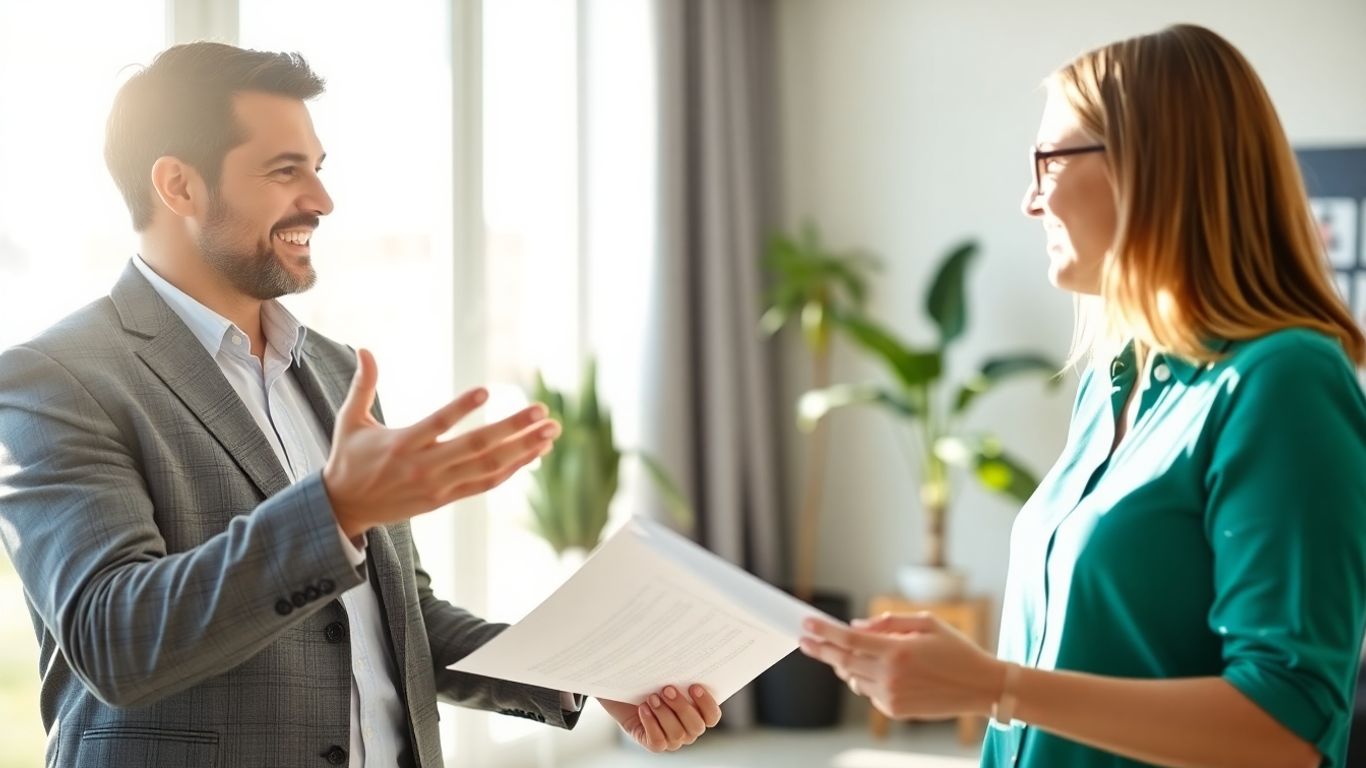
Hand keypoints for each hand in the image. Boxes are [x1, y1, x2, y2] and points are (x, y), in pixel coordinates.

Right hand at [323, 348, 560, 536]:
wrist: (345, 508)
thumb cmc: (349, 459)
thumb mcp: (350, 421)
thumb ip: (363, 384)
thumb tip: (364, 348)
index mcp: (401, 443)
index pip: (437, 424)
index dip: (461, 408)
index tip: (487, 390)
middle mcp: (424, 466)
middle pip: (475, 446)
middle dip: (513, 428)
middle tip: (542, 410)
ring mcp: (438, 485)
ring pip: (488, 467)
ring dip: (523, 449)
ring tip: (550, 432)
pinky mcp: (446, 499)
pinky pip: (485, 484)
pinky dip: (512, 469)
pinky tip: (533, 453)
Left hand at [598, 684, 721, 752]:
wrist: (623, 690)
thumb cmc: (649, 680)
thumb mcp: (665, 674)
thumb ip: (678, 672)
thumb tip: (685, 654)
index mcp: (698, 712)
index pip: (712, 717)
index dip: (707, 704)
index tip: (694, 686)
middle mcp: (688, 730)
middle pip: (696, 727)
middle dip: (682, 707)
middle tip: (667, 689)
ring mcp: (672, 740)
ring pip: (676, 734)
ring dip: (663, 714)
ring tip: (651, 697)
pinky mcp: (654, 744)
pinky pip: (658, 742)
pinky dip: (651, 724)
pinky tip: (643, 709)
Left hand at [799, 613, 1005, 720]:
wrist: (980, 687)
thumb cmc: (955, 650)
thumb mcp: (927, 623)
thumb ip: (888, 622)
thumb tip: (855, 626)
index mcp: (897, 650)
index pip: (849, 640)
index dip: (824, 632)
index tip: (806, 624)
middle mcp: (890, 675)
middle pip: (843, 661)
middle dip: (821, 649)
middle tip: (804, 640)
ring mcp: (891, 695)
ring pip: (853, 678)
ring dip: (845, 665)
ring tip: (845, 653)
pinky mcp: (895, 710)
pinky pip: (868, 692)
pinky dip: (866, 679)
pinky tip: (881, 671)